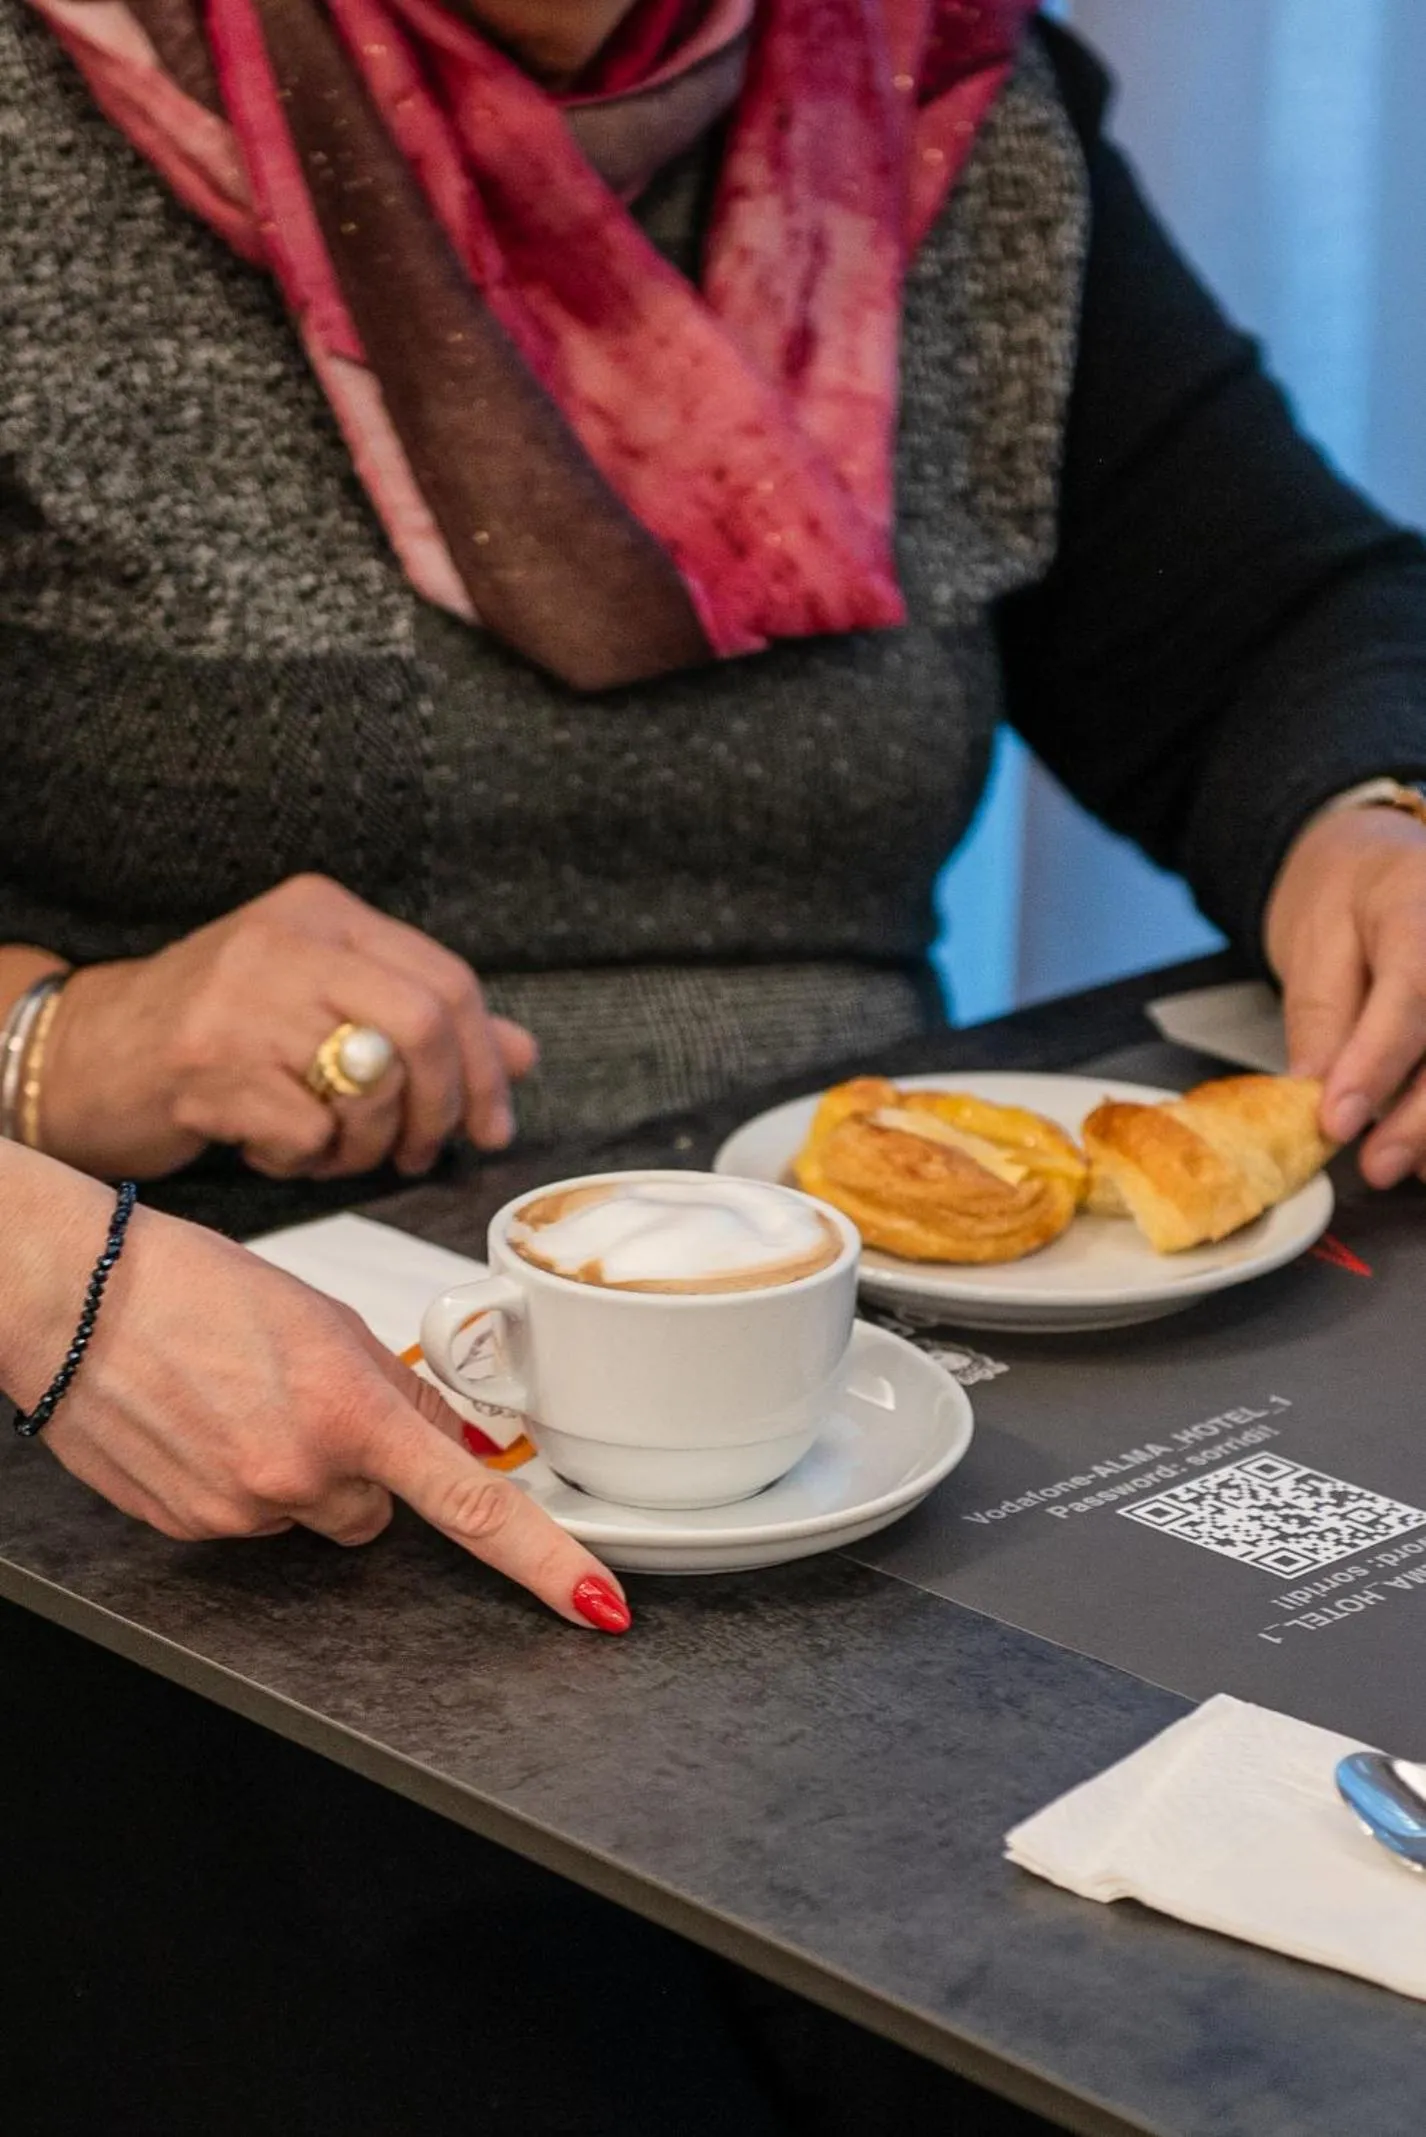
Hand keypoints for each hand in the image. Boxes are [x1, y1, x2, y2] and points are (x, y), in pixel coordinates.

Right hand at [2, 1162, 627, 1631]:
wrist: (72, 1300)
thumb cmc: (192, 1286)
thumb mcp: (325, 1319)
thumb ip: (398, 1393)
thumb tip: (454, 1438)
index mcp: (352, 1411)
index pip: (475, 1508)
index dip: (547, 1562)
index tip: (598, 1603)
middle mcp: (300, 1475)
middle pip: (378, 1513)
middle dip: (358, 1469)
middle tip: (300, 1399)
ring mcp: (241, 1512)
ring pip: (310, 1517)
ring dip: (294, 1474)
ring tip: (238, 1402)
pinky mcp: (190, 1531)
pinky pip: (250, 1522)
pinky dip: (238, 1483)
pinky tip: (202, 1427)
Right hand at [40, 875, 536, 1179]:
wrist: (89, 1050)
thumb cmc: (220, 1028)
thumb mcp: (324, 1001)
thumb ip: (423, 1019)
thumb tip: (522, 1053)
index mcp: (325, 912)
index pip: (447, 981)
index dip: (486, 1066)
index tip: (492, 1126)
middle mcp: (287, 942)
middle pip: (423, 1026)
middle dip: (442, 1108)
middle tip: (423, 1153)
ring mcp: (243, 1002)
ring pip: (371, 1087)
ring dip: (369, 1145)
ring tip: (336, 1150)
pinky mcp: (208, 1067)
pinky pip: (309, 1135)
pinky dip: (308, 1163)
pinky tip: (274, 1149)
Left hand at [1265, 805, 1425, 1184]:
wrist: (1382, 860)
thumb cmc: (1347, 897)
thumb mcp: (1313, 945)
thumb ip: (1322, 1020)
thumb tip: (1318, 1098)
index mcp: (1420, 901)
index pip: (1413, 988)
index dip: (1377, 1062)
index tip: (1337, 1121)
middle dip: (1424, 1113)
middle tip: (1378, 1164)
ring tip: (1409, 1166)